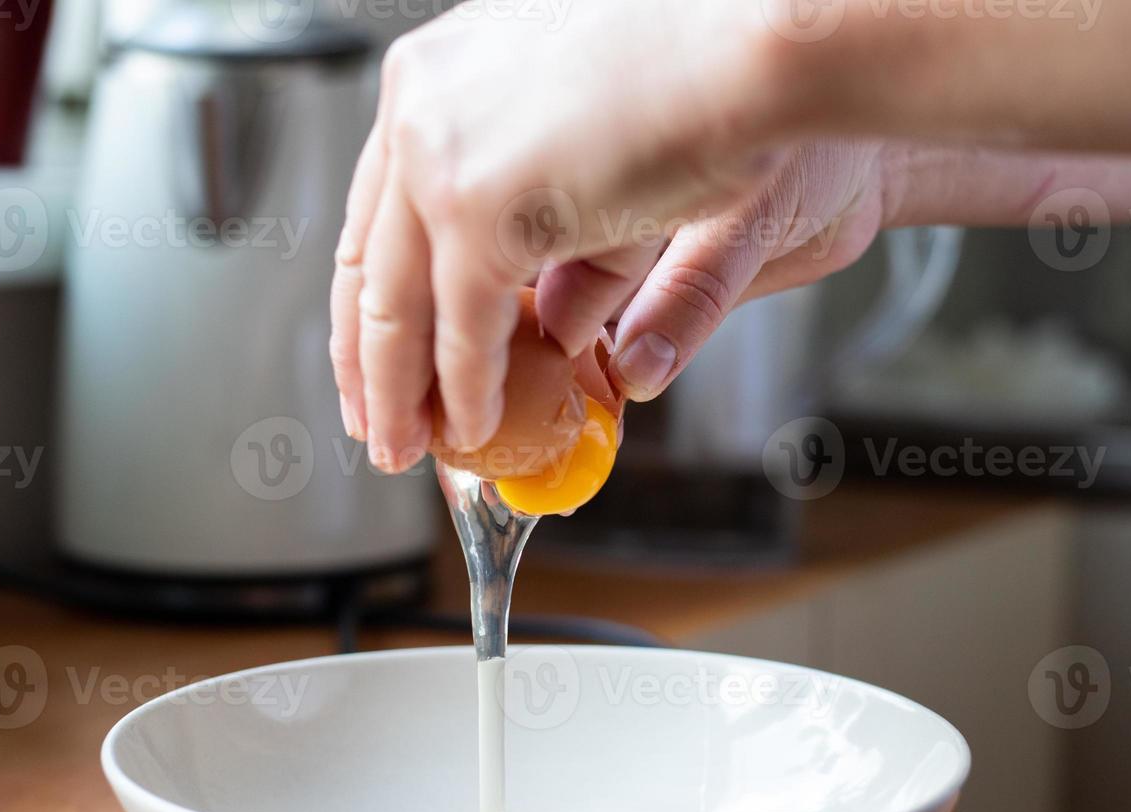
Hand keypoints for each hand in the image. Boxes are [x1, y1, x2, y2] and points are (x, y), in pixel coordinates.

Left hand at [330, 0, 825, 471]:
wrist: (764, 47)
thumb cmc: (715, 79)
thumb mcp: (614, 167)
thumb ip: (576, 249)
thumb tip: (554, 326)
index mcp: (443, 73)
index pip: (379, 201)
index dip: (374, 286)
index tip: (372, 346)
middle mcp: (424, 102)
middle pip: (367, 256)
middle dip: (365, 356)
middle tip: (372, 417)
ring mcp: (442, 154)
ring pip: (395, 303)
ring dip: (399, 390)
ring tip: (406, 445)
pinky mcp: (478, 208)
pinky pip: (461, 329)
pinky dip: (465, 390)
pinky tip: (472, 426)